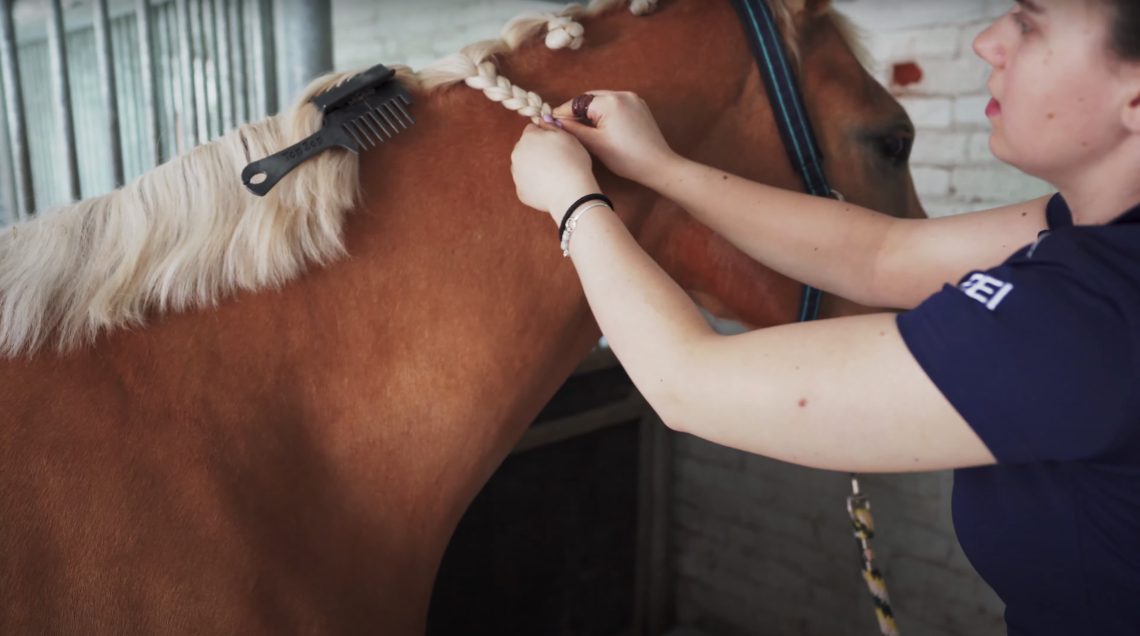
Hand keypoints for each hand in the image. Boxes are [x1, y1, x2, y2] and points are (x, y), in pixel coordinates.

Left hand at [510, 123, 600, 224]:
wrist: (571, 193)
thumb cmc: (573, 162)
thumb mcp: (567, 136)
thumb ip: (551, 126)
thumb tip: (542, 120)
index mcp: (528, 138)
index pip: (532, 129)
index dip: (544, 135)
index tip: (555, 143)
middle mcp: (517, 155)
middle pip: (525, 148)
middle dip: (537, 151)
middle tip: (555, 159)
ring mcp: (516, 175)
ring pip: (524, 166)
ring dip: (534, 167)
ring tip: (553, 173)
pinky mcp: (520, 192)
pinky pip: (527, 184)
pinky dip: (535, 184)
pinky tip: (549, 186)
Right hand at [552, 91, 676, 185]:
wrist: (657, 165)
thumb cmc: (627, 158)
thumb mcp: (595, 144)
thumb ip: (573, 129)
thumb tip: (554, 121)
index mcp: (609, 101)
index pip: (578, 102)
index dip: (563, 113)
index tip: (551, 122)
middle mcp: (622, 94)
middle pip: (589, 99)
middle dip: (576, 111)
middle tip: (564, 126)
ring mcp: (633, 99)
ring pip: (602, 101)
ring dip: (590, 112)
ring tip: (580, 128)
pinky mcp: (639, 106)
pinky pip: (615, 105)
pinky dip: (604, 113)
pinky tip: (600, 127)